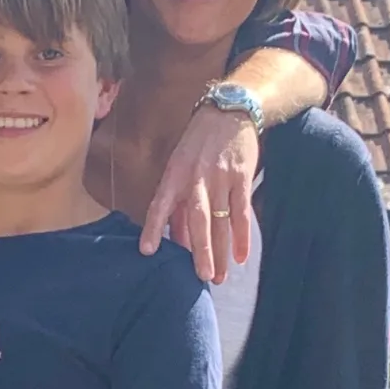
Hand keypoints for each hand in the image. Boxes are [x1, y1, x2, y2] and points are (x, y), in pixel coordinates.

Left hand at [140, 105, 258, 281]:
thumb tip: (175, 236)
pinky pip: (242, 212)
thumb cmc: (199, 143)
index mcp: (175, 174)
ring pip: (220, 221)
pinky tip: (240, 256)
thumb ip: (178, 200)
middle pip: (197, 219)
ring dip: (220, 251)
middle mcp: (196, 178)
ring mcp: (221, 178)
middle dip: (198, 250)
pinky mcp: (242, 177)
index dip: (153, 228)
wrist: (230, 111)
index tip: (147, 251)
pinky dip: (243, 236)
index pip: (160, 204)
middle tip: (199, 277)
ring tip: (219, 276)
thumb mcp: (180, 164)